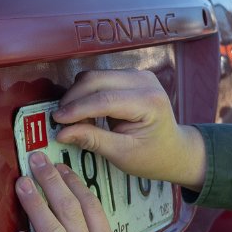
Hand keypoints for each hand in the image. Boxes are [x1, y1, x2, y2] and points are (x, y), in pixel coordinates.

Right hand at [52, 70, 206, 190]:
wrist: (174, 150)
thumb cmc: (151, 156)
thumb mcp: (122, 154)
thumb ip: (92, 140)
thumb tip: (61, 133)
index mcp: (149, 102)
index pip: (105, 100)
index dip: (77, 109)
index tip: (57, 120)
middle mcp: (146, 81)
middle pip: (97, 80)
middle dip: (73, 98)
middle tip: (59, 120)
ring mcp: (139, 74)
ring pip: (96, 75)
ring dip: (79, 95)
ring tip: (73, 119)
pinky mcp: (132, 75)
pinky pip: (101, 77)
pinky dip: (87, 92)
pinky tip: (85, 112)